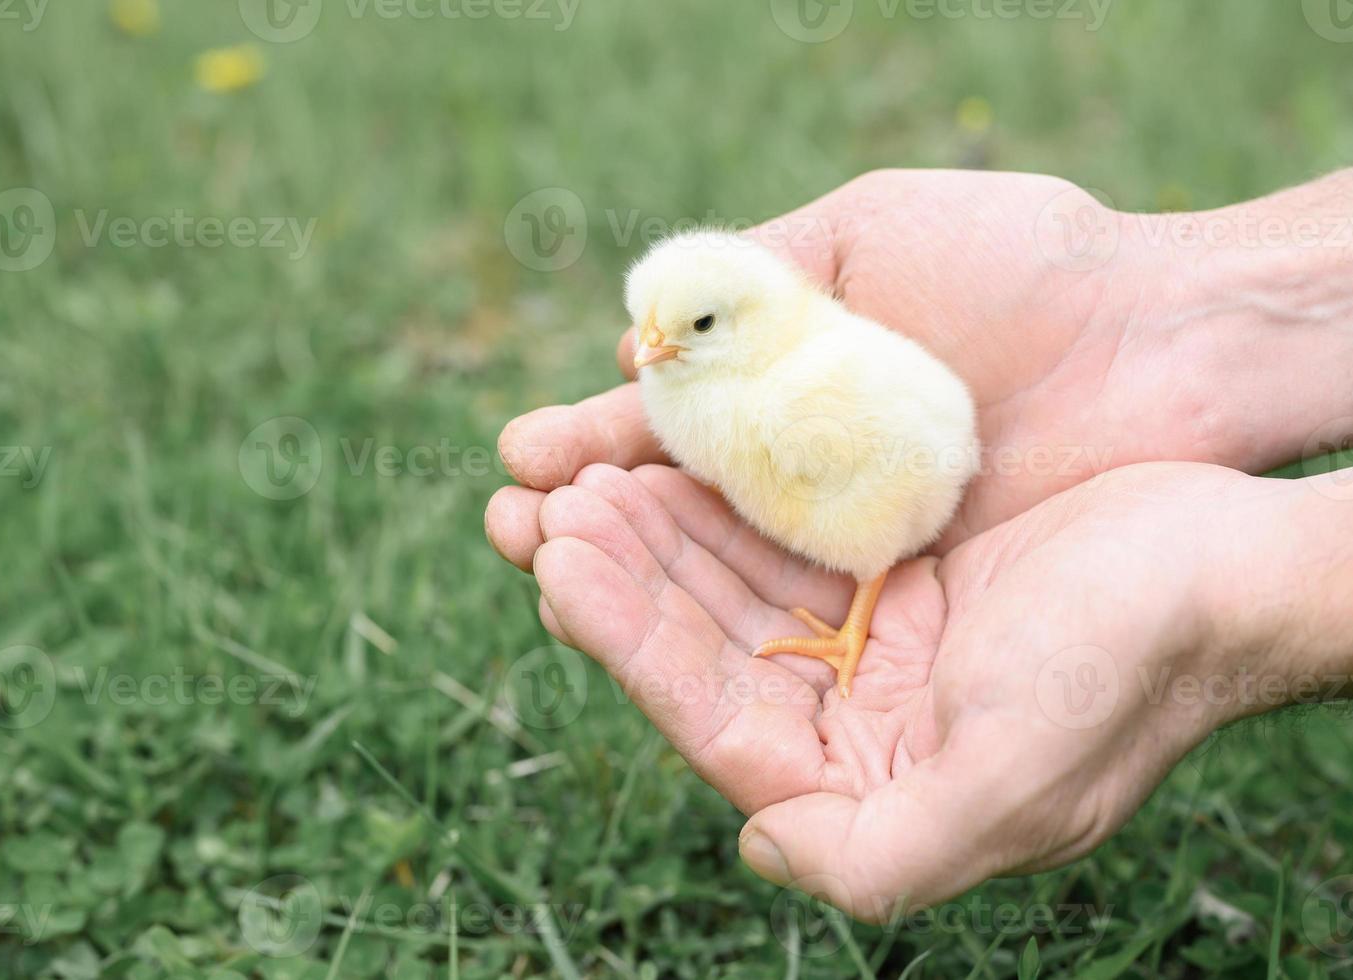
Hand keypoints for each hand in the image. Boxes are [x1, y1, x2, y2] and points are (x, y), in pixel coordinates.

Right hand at [494, 168, 1352, 553]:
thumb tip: (634, 337)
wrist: (1160, 337)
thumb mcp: (862, 233)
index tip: (522, 457)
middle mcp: (801, 465)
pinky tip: (649, 625)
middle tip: (511, 527)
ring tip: (548, 573)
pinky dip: (716, 621)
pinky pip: (789, 613)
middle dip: (586, 517)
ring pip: (714, 570)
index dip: (589, 443)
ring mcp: (845, 535)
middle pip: (671, 508)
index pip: (662, 424)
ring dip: (629, 575)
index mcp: (783, 378)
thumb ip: (751, 275)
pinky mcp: (897, 590)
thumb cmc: (1019, 262)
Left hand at [508, 458, 1308, 918]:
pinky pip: (783, 533)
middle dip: (622, 580)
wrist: (1230, 566)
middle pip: (706, 645)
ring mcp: (871, 639)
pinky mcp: (892, 569)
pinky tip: (662, 460)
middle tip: (541, 510)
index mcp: (871, 783)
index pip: (713, 715)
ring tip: (578, 479)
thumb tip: (756, 855)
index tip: (556, 571)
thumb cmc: (1128, 670)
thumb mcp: (1011, 787)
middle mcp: (858, 718)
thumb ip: (880, 855)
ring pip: (732, 584)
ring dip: (657, 533)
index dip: (628, 645)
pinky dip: (721, 501)